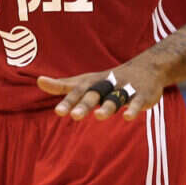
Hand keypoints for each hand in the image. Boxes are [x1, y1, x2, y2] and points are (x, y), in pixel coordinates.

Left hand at [37, 60, 165, 121]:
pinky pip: (137, 102)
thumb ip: (62, 84)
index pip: (77, 92)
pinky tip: (128, 117)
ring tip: (98, 116)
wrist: (146, 67)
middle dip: (84, 105)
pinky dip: (133, 108)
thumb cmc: (108, 79)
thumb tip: (39, 81)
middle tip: (74, 116)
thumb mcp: (85, 80)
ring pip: (115, 98)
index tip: (58, 112)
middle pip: (94, 95)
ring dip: (107, 107)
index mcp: (92, 83)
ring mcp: (125, 89)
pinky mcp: (141, 95)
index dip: (68, 102)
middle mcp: (106, 85)